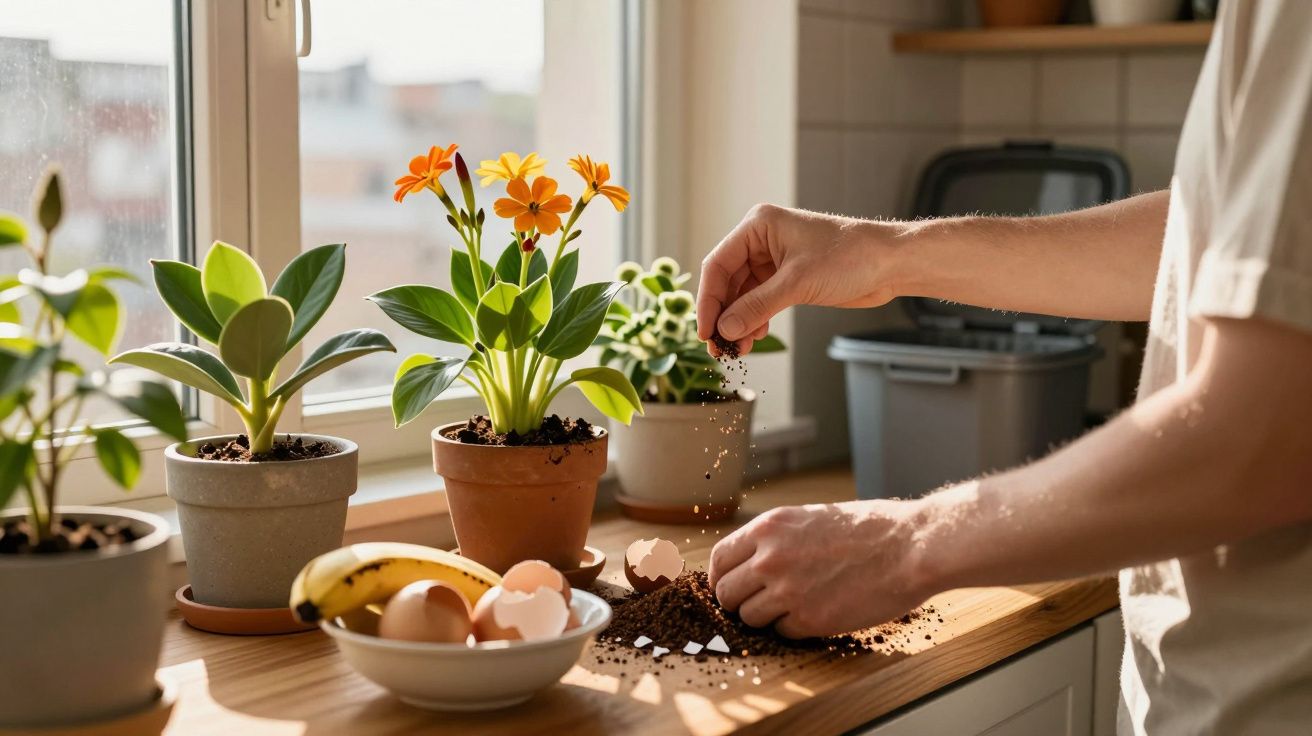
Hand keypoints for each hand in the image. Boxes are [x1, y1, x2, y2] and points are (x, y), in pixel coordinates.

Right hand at [697, 204, 899, 354]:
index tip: (706, 332)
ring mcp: (774, 260)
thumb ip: (757, 306)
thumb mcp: (797, 283)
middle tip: (719, 347)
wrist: (890, 263)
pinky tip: (754, 338)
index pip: (718, 264)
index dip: (709, 301)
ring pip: (743, 295)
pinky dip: (755, 320)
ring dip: (739, 322)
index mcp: (759, 226)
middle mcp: (762, 240)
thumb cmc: (850, 256)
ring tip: (738, 349)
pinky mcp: (788, 278)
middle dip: (724, 315)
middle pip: (727, 281)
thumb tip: (725, 330)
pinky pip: (760, 301)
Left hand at [708, 501, 926, 637]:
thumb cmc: (869, 529)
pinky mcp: (810, 619)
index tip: (729, 586)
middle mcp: (770, 558)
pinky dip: (793, 628)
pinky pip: (781, 632)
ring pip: (748, 617)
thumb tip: (752, 560)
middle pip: (726, 593)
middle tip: (757, 603)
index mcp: (769, 528)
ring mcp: (788, 590)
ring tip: (792, 607)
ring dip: (765, 618)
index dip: (721, 577)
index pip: (720, 559)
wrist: (909, 547)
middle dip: (737, 601)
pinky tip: (816, 613)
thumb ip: (777, 539)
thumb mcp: (811, 517)